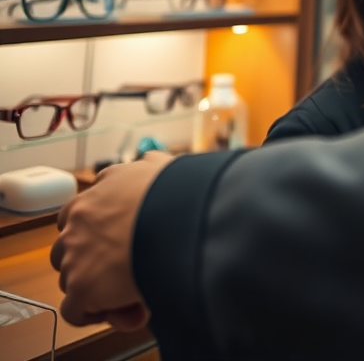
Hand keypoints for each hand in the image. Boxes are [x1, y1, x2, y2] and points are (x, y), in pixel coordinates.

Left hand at [50, 151, 173, 328]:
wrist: (180, 216)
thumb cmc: (179, 192)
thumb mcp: (164, 165)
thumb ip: (151, 164)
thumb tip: (151, 162)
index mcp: (100, 188)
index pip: (84, 209)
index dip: (101, 228)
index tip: (122, 239)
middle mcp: (81, 217)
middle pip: (70, 242)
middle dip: (91, 256)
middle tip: (122, 266)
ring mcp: (76, 251)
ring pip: (70, 275)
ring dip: (92, 284)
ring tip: (125, 290)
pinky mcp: (81, 286)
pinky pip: (75, 310)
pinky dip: (93, 313)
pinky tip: (122, 310)